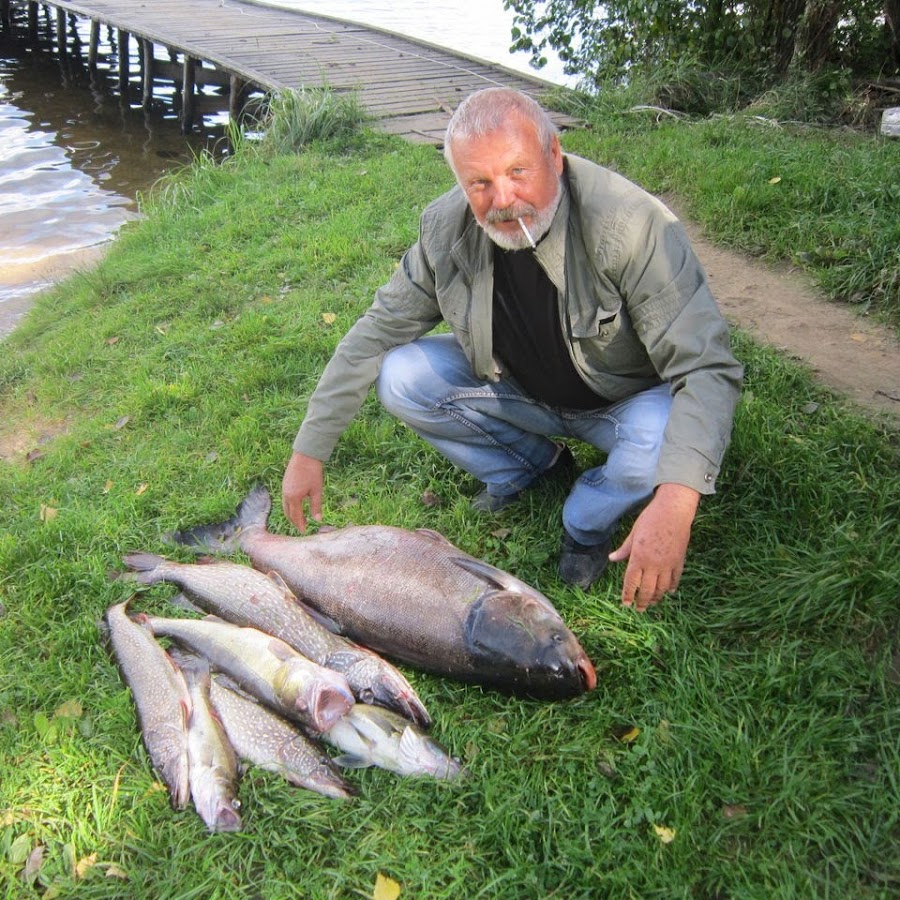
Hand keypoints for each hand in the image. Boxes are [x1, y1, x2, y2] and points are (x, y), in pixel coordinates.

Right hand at [282, 452, 324, 531]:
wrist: (306, 455)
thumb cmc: (313, 472)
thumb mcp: (317, 491)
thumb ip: (316, 506)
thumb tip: (318, 520)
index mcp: (294, 498)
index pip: (296, 516)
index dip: (300, 525)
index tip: (304, 531)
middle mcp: (286, 494)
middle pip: (288, 513)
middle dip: (294, 521)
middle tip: (301, 527)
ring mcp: (284, 488)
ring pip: (285, 506)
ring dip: (291, 514)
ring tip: (298, 519)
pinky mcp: (285, 483)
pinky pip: (285, 499)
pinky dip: (289, 506)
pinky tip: (295, 505)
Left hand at [608, 483, 699, 611]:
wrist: (674, 511)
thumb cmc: (650, 519)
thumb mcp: (633, 533)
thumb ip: (624, 549)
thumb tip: (612, 558)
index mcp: (638, 557)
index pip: (631, 582)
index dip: (628, 595)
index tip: (626, 604)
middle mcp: (653, 564)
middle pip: (647, 590)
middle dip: (642, 602)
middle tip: (639, 609)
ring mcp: (668, 564)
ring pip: (662, 588)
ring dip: (656, 598)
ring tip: (652, 603)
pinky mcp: (679, 561)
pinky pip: (675, 580)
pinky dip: (671, 587)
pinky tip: (668, 592)